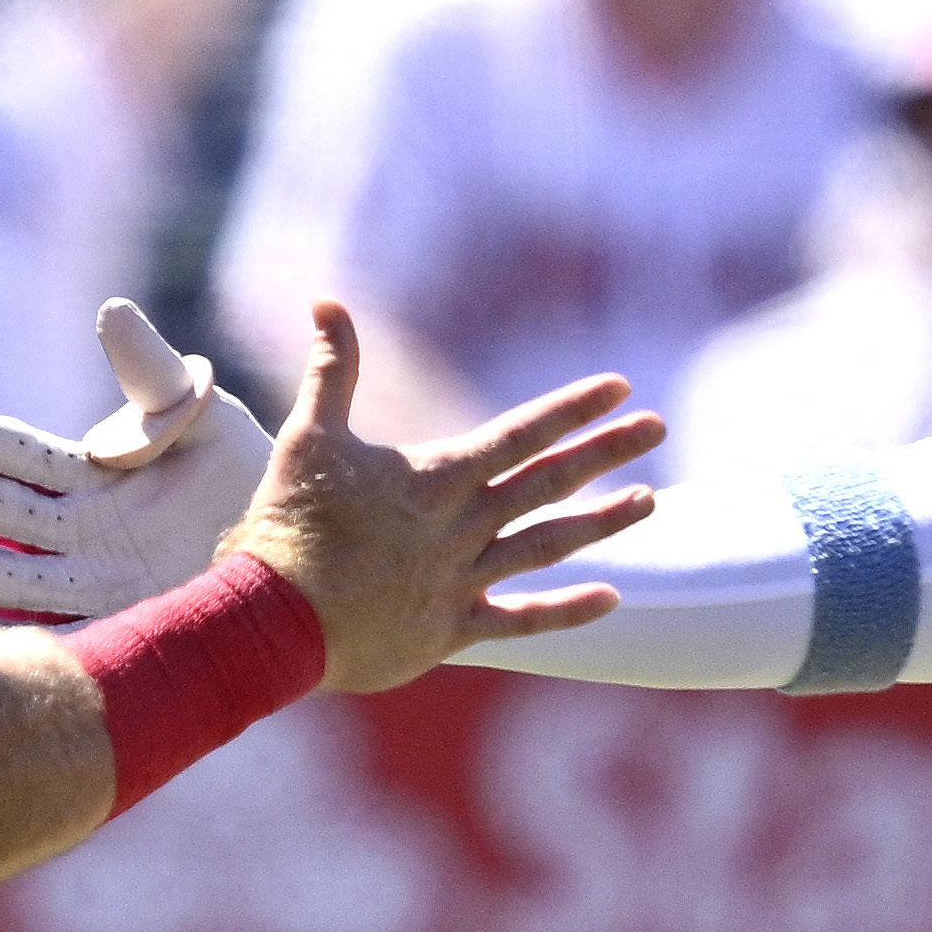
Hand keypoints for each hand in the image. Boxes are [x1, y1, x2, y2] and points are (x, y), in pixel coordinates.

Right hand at [0, 300, 271, 620]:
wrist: (299, 552)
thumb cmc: (248, 474)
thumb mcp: (199, 414)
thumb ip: (151, 374)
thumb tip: (110, 310)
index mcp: (91, 475)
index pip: (17, 452)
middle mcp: (80, 532)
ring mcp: (94, 582)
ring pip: (12, 575)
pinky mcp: (119, 627)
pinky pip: (60, 631)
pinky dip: (20, 634)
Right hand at [225, 302, 659, 691]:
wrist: (273, 619)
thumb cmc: (288, 524)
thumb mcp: (309, 436)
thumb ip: (332, 369)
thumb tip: (327, 302)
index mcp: (436, 477)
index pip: (520, 433)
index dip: (572, 408)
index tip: (619, 387)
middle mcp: (462, 526)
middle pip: (550, 482)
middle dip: (607, 451)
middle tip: (657, 426)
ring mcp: (462, 580)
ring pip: (548, 546)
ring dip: (603, 522)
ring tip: (651, 501)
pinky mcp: (452, 629)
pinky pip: (522, 619)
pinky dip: (567, 611)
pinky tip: (612, 599)